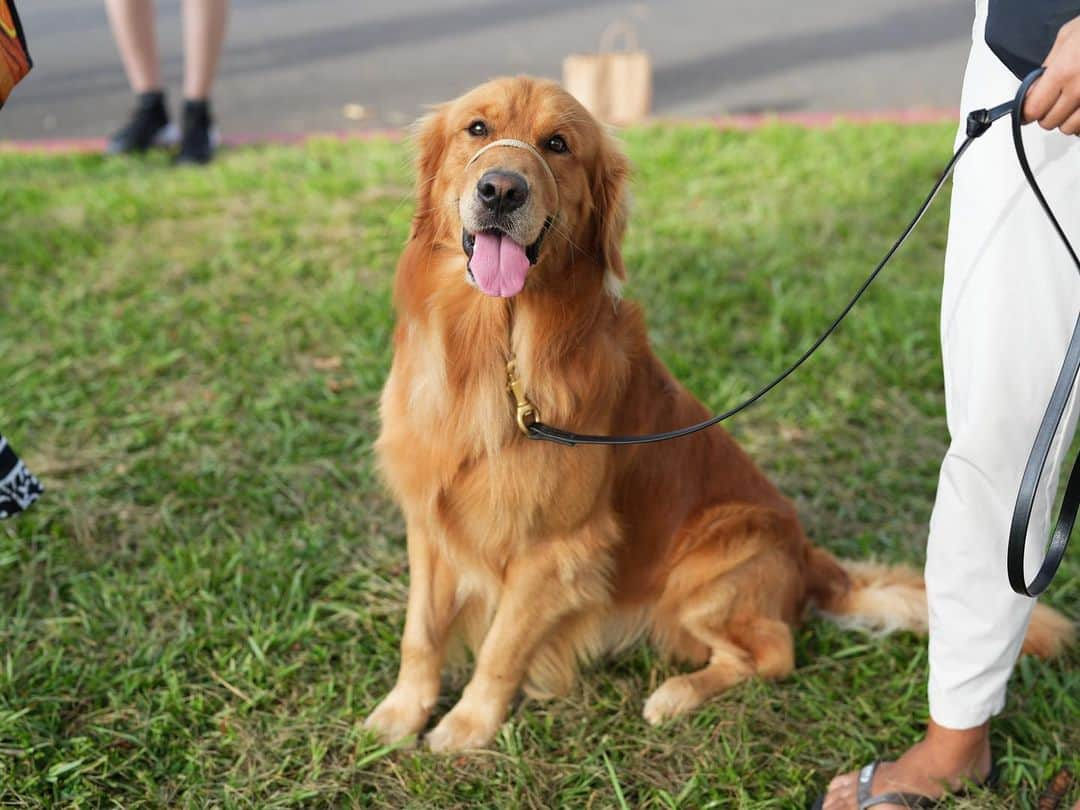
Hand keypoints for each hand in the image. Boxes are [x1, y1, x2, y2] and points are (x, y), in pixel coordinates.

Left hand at [1023, 15, 1079, 133]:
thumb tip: (1033, 89)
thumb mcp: (1067, 37)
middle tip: (1053, 101)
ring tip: (1071, 104)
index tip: (1029, 108)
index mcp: (1064, 72)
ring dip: (1067, 120)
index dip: (1029, 110)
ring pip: (1070, 129)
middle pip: (1050, 122)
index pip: (1033, 109)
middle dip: (1047, 113)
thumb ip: (1048, 66)